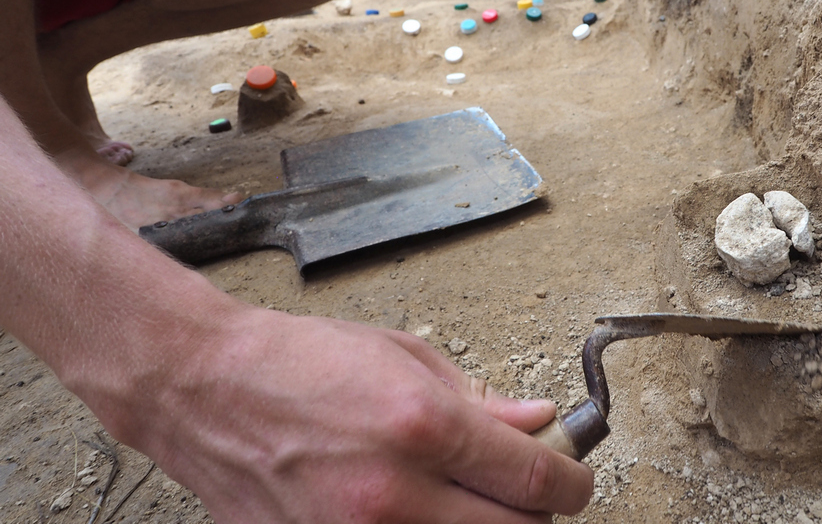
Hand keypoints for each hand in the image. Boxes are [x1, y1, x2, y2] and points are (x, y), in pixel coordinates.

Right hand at [123, 307, 593, 523]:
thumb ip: (478, 400)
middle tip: (528, 490)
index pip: (534, 480)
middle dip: (536, 514)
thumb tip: (534, 424)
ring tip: (471, 497)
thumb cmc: (299, 359)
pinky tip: (424, 511)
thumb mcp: (404, 356)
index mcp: (423, 425)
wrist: (204, 388)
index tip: (574, 478)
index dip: (572, 483)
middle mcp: (394, 492)